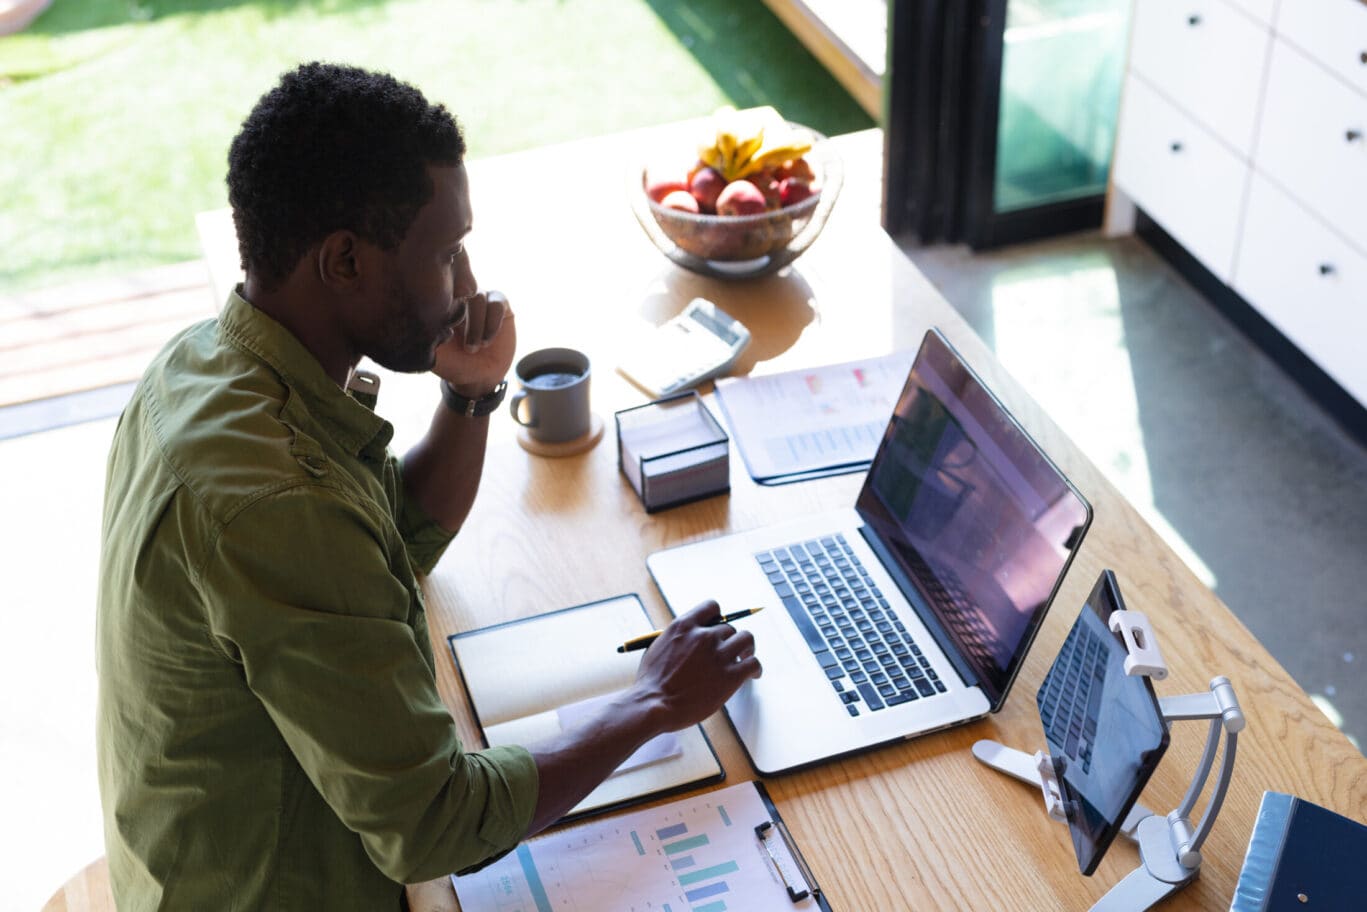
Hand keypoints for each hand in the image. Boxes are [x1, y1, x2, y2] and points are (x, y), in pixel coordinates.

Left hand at [432, 289, 515, 395]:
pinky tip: (486, 341)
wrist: (479, 376)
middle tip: (466, 347)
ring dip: (477, 325)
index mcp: (441, 303)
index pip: (438, 289)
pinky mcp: (499, 304)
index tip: (446, 333)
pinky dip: (492, 324)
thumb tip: (416, 321)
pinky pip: (497, 304)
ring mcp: (480, 298)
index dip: (442, 308)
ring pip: (479, 297)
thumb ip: (425, 336)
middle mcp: (460, 296)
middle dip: (462, 318)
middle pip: (459, 290)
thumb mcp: (433, 352)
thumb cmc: (453, 363)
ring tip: (476, 347)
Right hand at [631, 600, 761, 731]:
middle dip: (729, 640)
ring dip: (747, 648)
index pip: (712, 607)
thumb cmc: (652, 682)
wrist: (655, 705)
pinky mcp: (731, 676)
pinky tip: (753, 674)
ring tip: (746, 657)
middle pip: (729, 628)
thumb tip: (690, 638)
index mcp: (685, 626)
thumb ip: (678, 639)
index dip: (719, 617)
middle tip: (730, 652)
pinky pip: (753, 663)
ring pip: (746, 639)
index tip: (719, 626)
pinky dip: (755, 668)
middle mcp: (704, 636)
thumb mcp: (658, 647)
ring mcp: (719, 655)